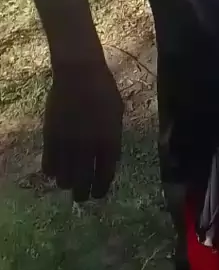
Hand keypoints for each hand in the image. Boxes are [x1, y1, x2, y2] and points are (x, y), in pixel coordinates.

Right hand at [42, 62, 123, 201]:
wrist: (79, 74)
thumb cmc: (103, 90)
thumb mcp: (117, 114)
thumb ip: (114, 138)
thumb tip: (110, 158)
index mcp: (109, 141)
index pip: (104, 175)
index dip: (101, 188)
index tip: (99, 193)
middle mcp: (88, 147)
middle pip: (83, 183)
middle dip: (83, 194)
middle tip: (82, 195)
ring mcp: (68, 144)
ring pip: (64, 179)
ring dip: (67, 183)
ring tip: (69, 182)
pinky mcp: (51, 138)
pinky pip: (48, 166)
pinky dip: (52, 172)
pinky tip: (56, 169)